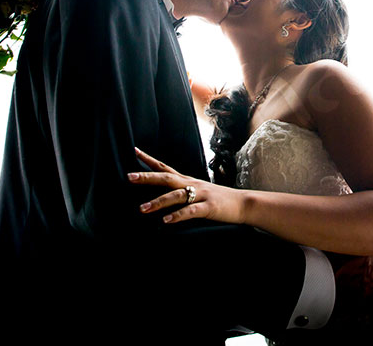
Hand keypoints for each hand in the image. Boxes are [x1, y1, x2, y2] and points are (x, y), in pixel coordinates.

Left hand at [128, 148, 246, 224]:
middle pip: (166, 178)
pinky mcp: (208, 207)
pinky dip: (177, 215)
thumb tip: (163, 194)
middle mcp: (192, 184)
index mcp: (187, 180)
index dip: (149, 160)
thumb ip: (182, 191)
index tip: (134, 151)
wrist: (243, 202)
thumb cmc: (218, 199)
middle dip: (147, 177)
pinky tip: (166, 221)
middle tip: (129, 177)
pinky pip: (190, 211)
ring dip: (158, 202)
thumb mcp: (197, 191)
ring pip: (176, 195)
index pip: (165, 167)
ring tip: (142, 208)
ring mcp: (201, 195)